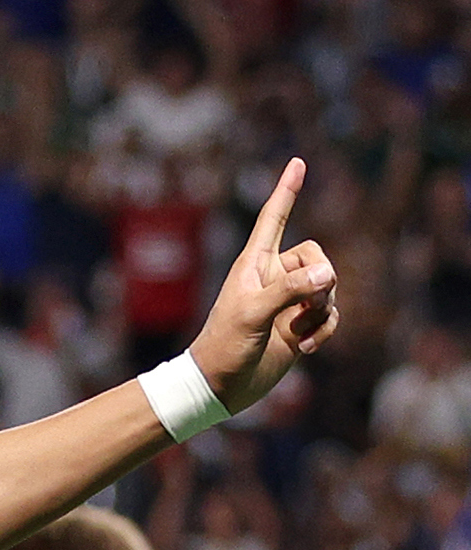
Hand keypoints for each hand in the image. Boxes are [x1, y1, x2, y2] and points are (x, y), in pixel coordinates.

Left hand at [188, 158, 338, 414]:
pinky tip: (302, 349)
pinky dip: (324, 331)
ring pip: (329, 287)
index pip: (273, 219)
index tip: (297, 162)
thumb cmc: (223, 346)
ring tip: (295, 332)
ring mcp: (288, 301)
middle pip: (317, 257)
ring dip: (322, 311)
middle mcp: (273, 278)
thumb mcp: (253, 314)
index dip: (286, 191)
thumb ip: (289, 291)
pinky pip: (331, 315)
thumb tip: (328, 276)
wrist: (220, 387)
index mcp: (254, 264)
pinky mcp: (299, 325)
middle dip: (321, 280)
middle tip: (303, 307)